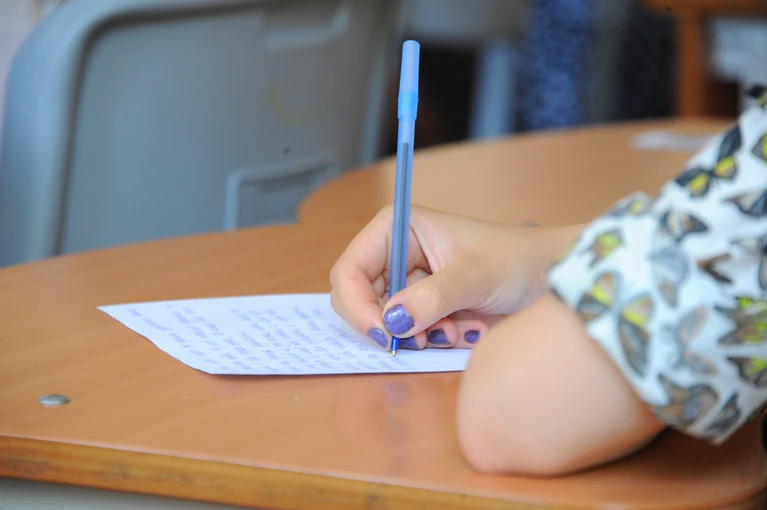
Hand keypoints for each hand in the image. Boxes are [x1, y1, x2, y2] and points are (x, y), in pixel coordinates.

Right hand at [330, 205, 566, 349]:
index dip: (356, 304)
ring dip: (418, 334)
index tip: (383, 333)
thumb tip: (392, 321)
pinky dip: (433, 339)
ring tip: (458, 327)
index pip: (349, 270)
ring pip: (385, 322)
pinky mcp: (423, 306)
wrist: (549, 277)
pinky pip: (409, 333)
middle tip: (425, 337)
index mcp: (397, 228)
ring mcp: (408, 282)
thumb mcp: (473, 277)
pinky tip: (464, 328)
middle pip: (359, 300)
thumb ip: (431, 298)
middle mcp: (395, 253)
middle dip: (391, 323)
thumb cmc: (516, 260)